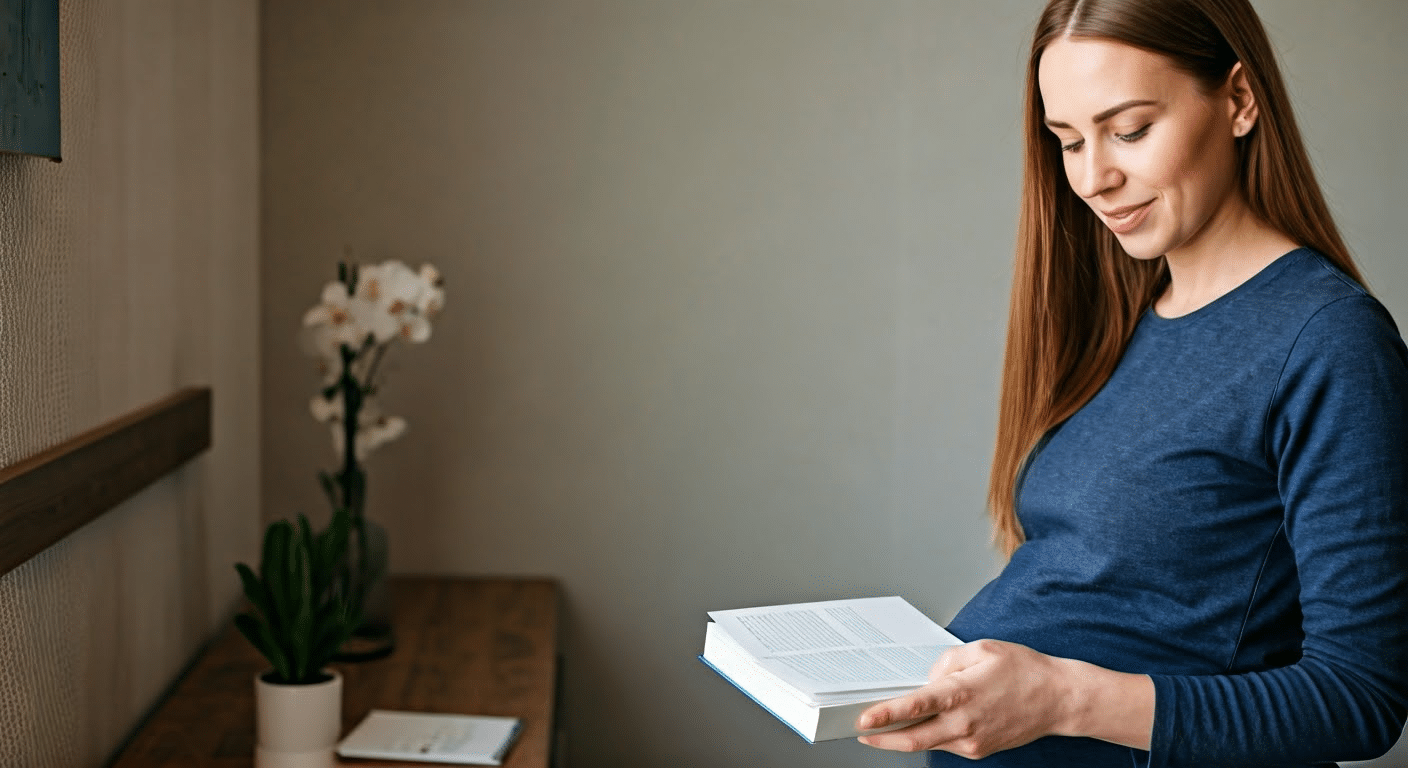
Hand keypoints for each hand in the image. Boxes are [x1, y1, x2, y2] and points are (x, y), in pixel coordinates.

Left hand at [855, 639, 1077, 758]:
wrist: (1058, 700)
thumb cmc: (1023, 670)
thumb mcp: (982, 649)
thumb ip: (947, 662)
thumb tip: (927, 680)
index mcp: (962, 694)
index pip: (914, 707)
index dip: (884, 715)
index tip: (863, 720)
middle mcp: (965, 723)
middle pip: (913, 739)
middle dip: (882, 739)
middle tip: (862, 733)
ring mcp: (972, 742)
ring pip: (928, 744)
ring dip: (903, 739)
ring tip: (884, 728)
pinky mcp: (978, 751)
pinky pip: (945, 744)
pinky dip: (929, 736)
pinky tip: (922, 725)